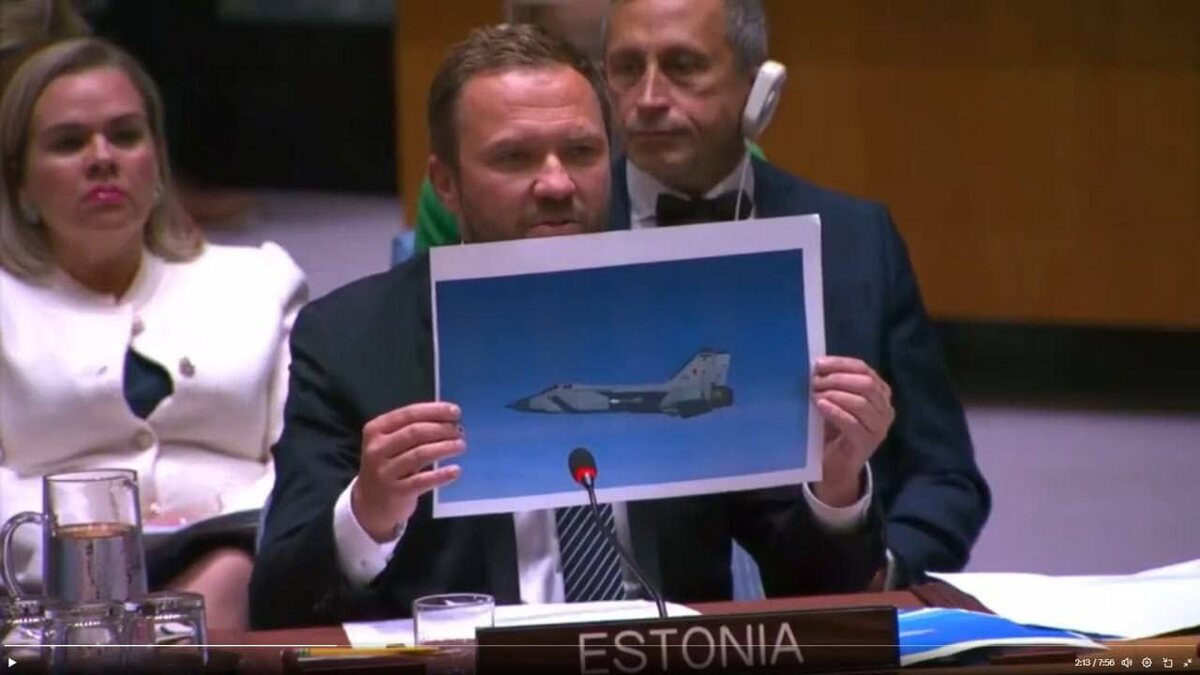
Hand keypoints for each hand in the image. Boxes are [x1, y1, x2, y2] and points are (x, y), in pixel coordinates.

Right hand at [351, 401, 464, 541]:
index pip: (409, 414)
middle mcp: (377, 449)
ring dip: (445, 447)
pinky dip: (441, 474)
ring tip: (461, 446)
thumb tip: (448, 417)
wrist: (371, 504)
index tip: (456, 412)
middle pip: (415, 432)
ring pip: (420, 454)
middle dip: (442, 429)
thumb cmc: (389, 466)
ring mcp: (385, 472)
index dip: (435, 411)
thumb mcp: (390, 444)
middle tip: (460, 432)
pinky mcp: (396, 492)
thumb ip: (412, 429)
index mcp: (376, 429)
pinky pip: (423, 480)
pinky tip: (456, 470)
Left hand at [811, 356, 893, 506]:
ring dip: (835, 394)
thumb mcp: (835, 400)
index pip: (863, 369)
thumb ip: (833, 383)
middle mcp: (885, 408)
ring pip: (861, 402)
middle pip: (865, 384)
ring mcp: (880, 426)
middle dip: (838, 379)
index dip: (840, 364)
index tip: (818, 364)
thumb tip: (817, 365)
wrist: (835, 465)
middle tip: (815, 381)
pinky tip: (821, 406)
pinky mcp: (868, 442)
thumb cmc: (834, 428)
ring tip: (815, 393)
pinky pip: (853, 423)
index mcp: (880, 392)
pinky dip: (835, 411)